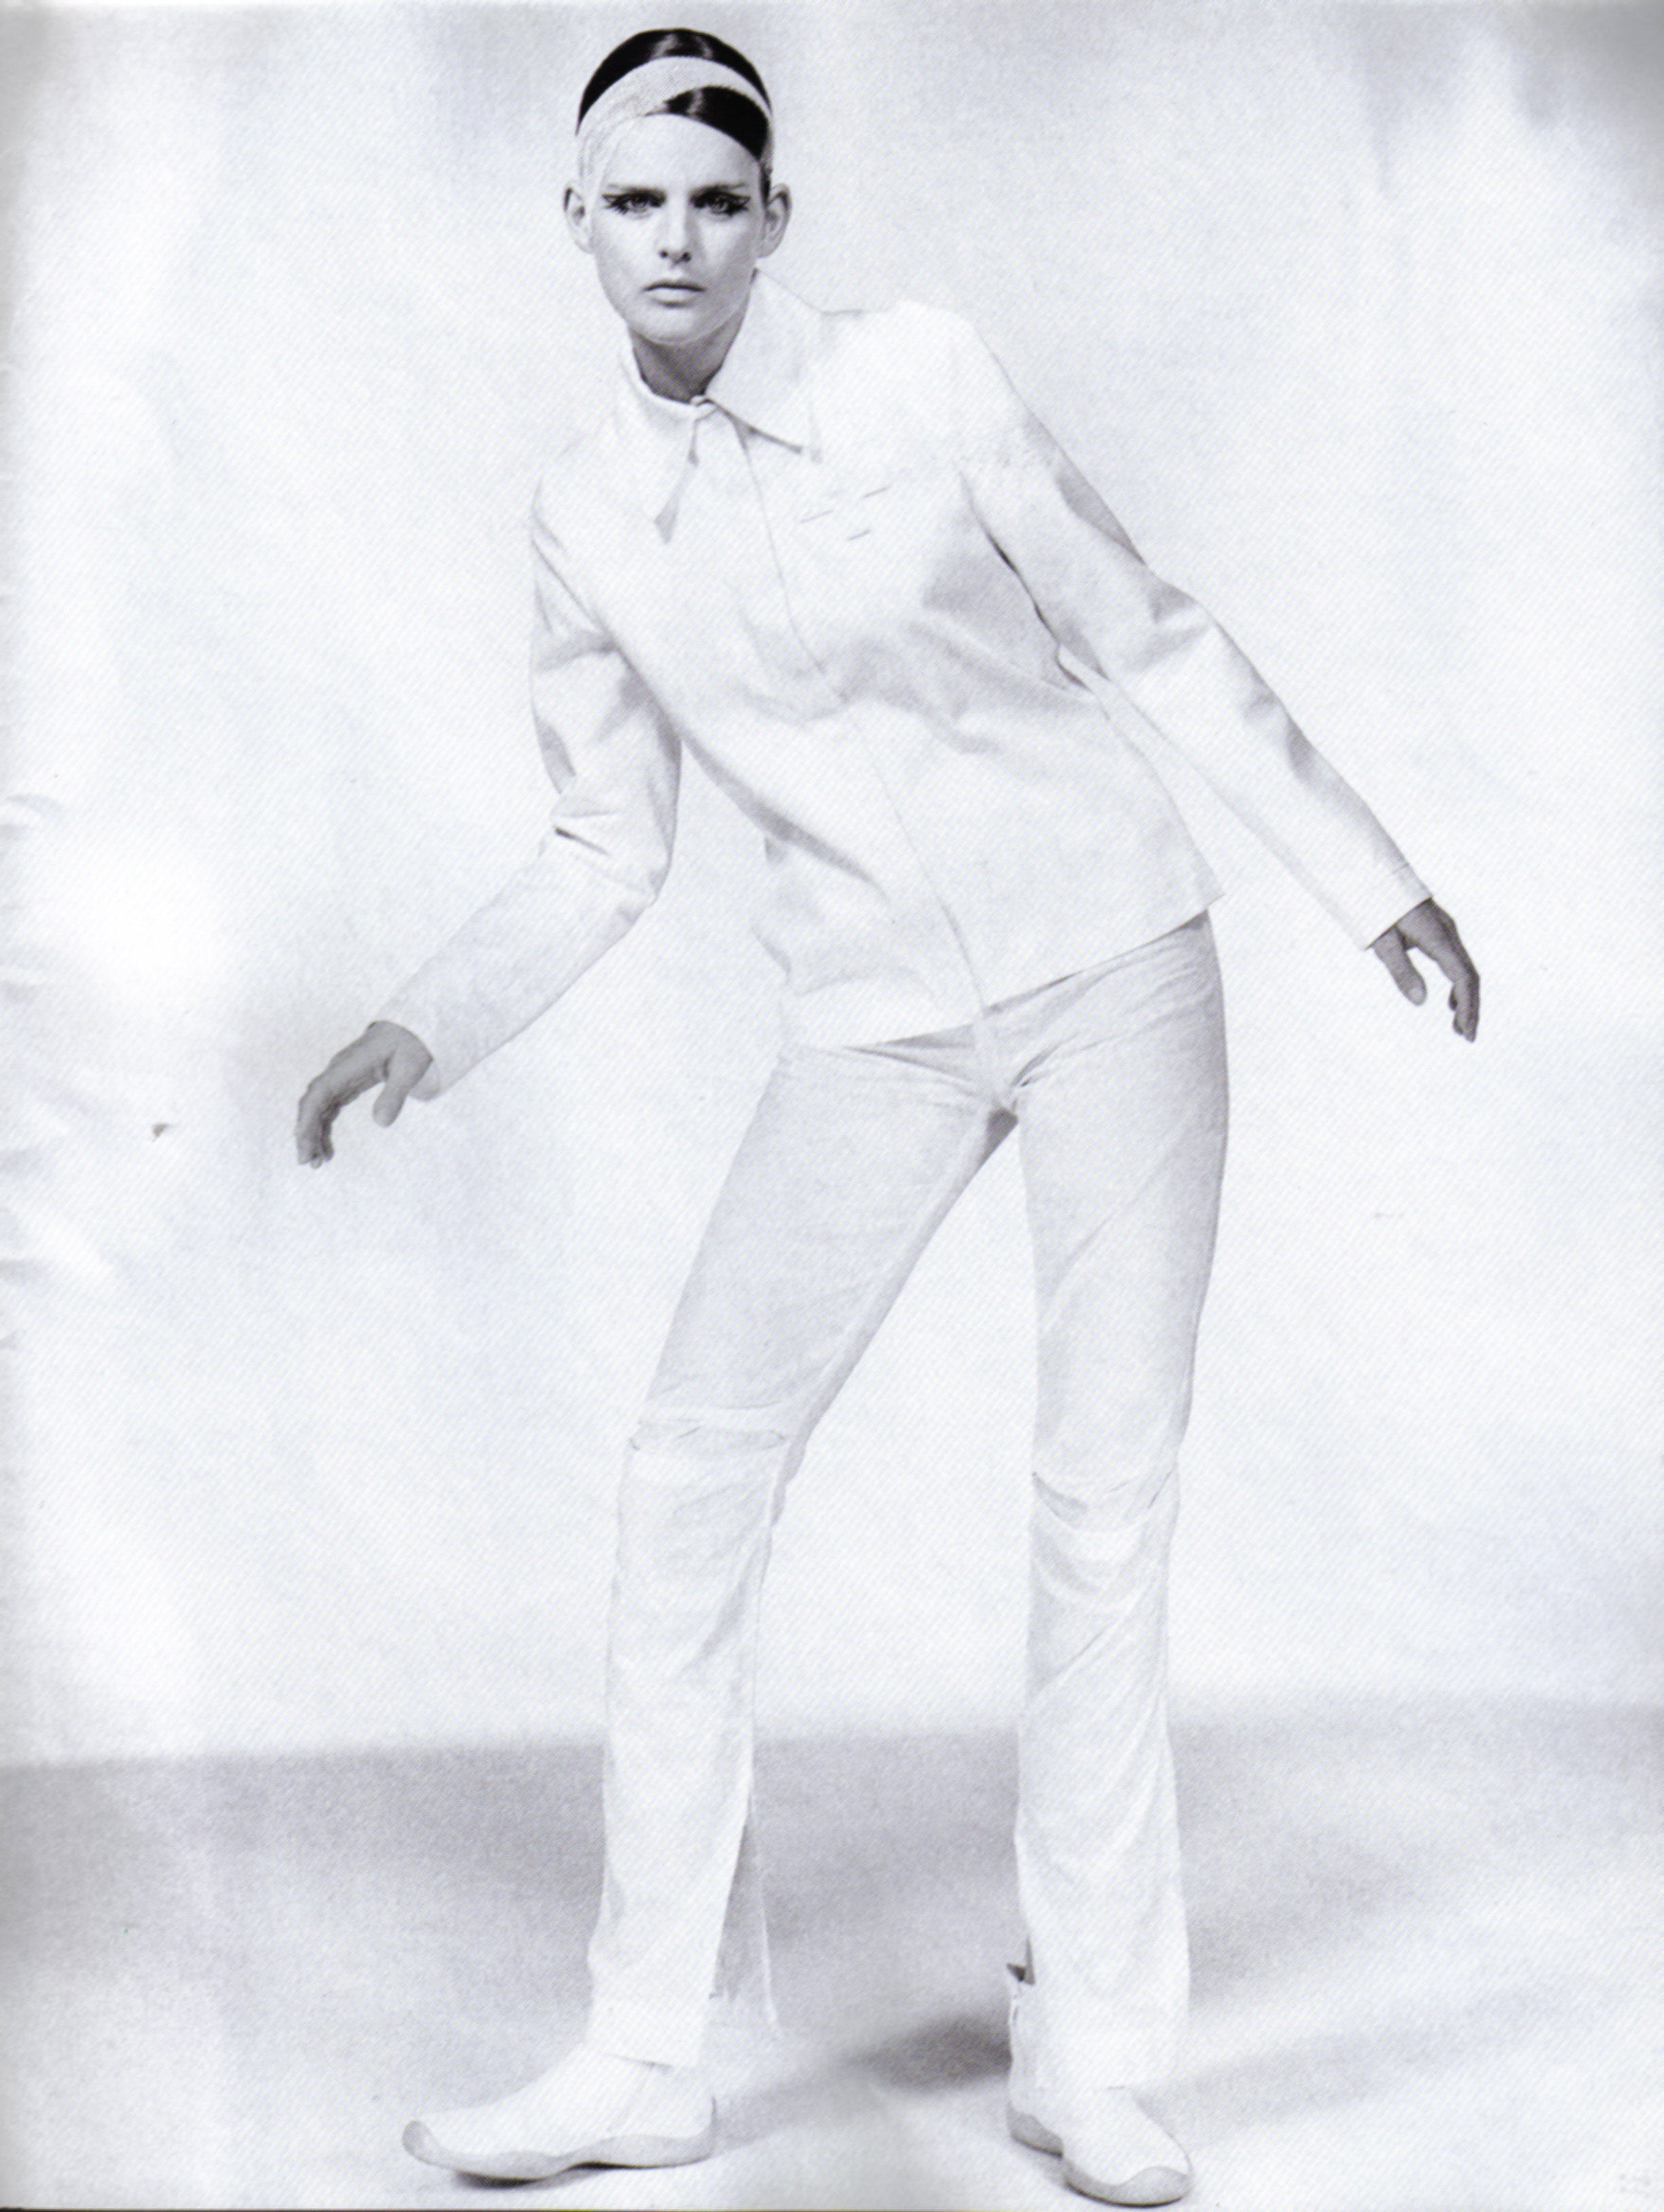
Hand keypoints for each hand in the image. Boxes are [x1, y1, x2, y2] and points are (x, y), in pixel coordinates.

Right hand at [296, 1021, 434, 1164]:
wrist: (411, 1028)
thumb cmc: (410, 1045)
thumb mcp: (410, 1069)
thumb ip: (394, 1094)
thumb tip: (382, 1123)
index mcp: (349, 1066)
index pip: (319, 1093)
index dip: (308, 1118)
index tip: (305, 1142)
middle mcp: (338, 1071)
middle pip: (313, 1103)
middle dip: (306, 1131)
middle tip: (307, 1161)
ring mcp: (340, 1078)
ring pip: (318, 1108)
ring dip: (313, 1133)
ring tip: (315, 1162)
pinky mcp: (346, 1084)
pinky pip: (329, 1108)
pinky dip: (324, 1128)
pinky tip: (326, 1149)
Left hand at [1370, 899, 1479, 1039]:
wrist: (1375, 879)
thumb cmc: (1375, 909)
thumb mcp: (1383, 943)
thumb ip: (1402, 971)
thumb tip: (1421, 1002)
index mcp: (1438, 938)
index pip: (1462, 977)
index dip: (1467, 1006)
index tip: (1465, 1031)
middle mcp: (1449, 933)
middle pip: (1470, 975)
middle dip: (1471, 1007)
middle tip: (1467, 1037)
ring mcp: (1447, 930)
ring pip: (1466, 968)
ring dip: (1465, 998)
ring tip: (1459, 1026)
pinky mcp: (1441, 931)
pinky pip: (1457, 961)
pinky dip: (1457, 984)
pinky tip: (1450, 1002)